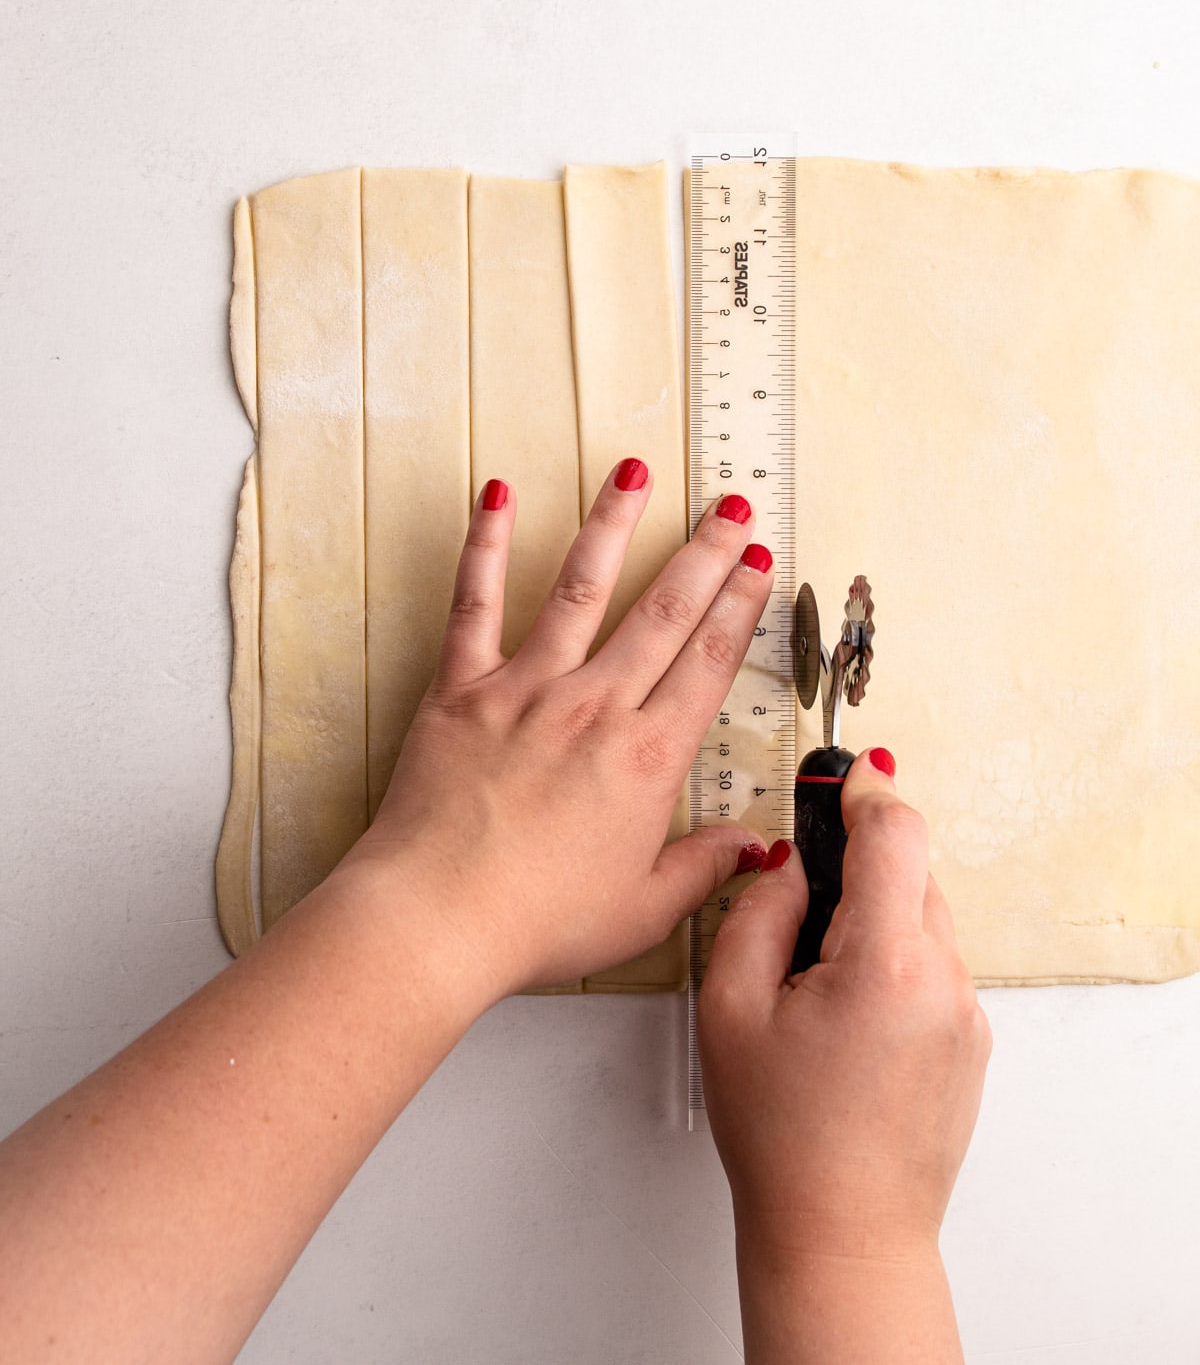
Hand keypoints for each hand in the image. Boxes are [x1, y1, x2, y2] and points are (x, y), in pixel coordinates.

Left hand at [345, 461, 774, 998]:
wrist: (436, 918)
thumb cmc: (534, 922)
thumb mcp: (642, 911)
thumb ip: (704, 868)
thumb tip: (755, 847)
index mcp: (646, 760)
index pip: (708, 662)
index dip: (739, 605)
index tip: (760, 563)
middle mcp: (594, 708)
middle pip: (663, 612)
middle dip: (704, 552)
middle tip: (731, 507)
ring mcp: (527, 688)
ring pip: (581, 587)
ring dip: (613, 524)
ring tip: (636, 471)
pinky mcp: (463, 688)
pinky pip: (476, 602)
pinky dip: (484, 545)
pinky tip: (496, 494)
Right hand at [698, 753, 990, 1266]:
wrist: (843, 1235)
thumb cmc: (782, 1138)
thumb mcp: (730, 1009)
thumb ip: (758, 913)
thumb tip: (789, 864)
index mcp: (886, 963)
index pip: (895, 834)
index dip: (865, 791)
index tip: (841, 772)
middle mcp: (944, 980)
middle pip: (912, 870)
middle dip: (860, 860)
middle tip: (801, 884)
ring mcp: (967, 1014)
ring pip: (925, 917)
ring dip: (877, 911)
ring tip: (814, 968)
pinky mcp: (972, 1041)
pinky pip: (934, 965)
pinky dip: (894, 957)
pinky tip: (845, 1008)